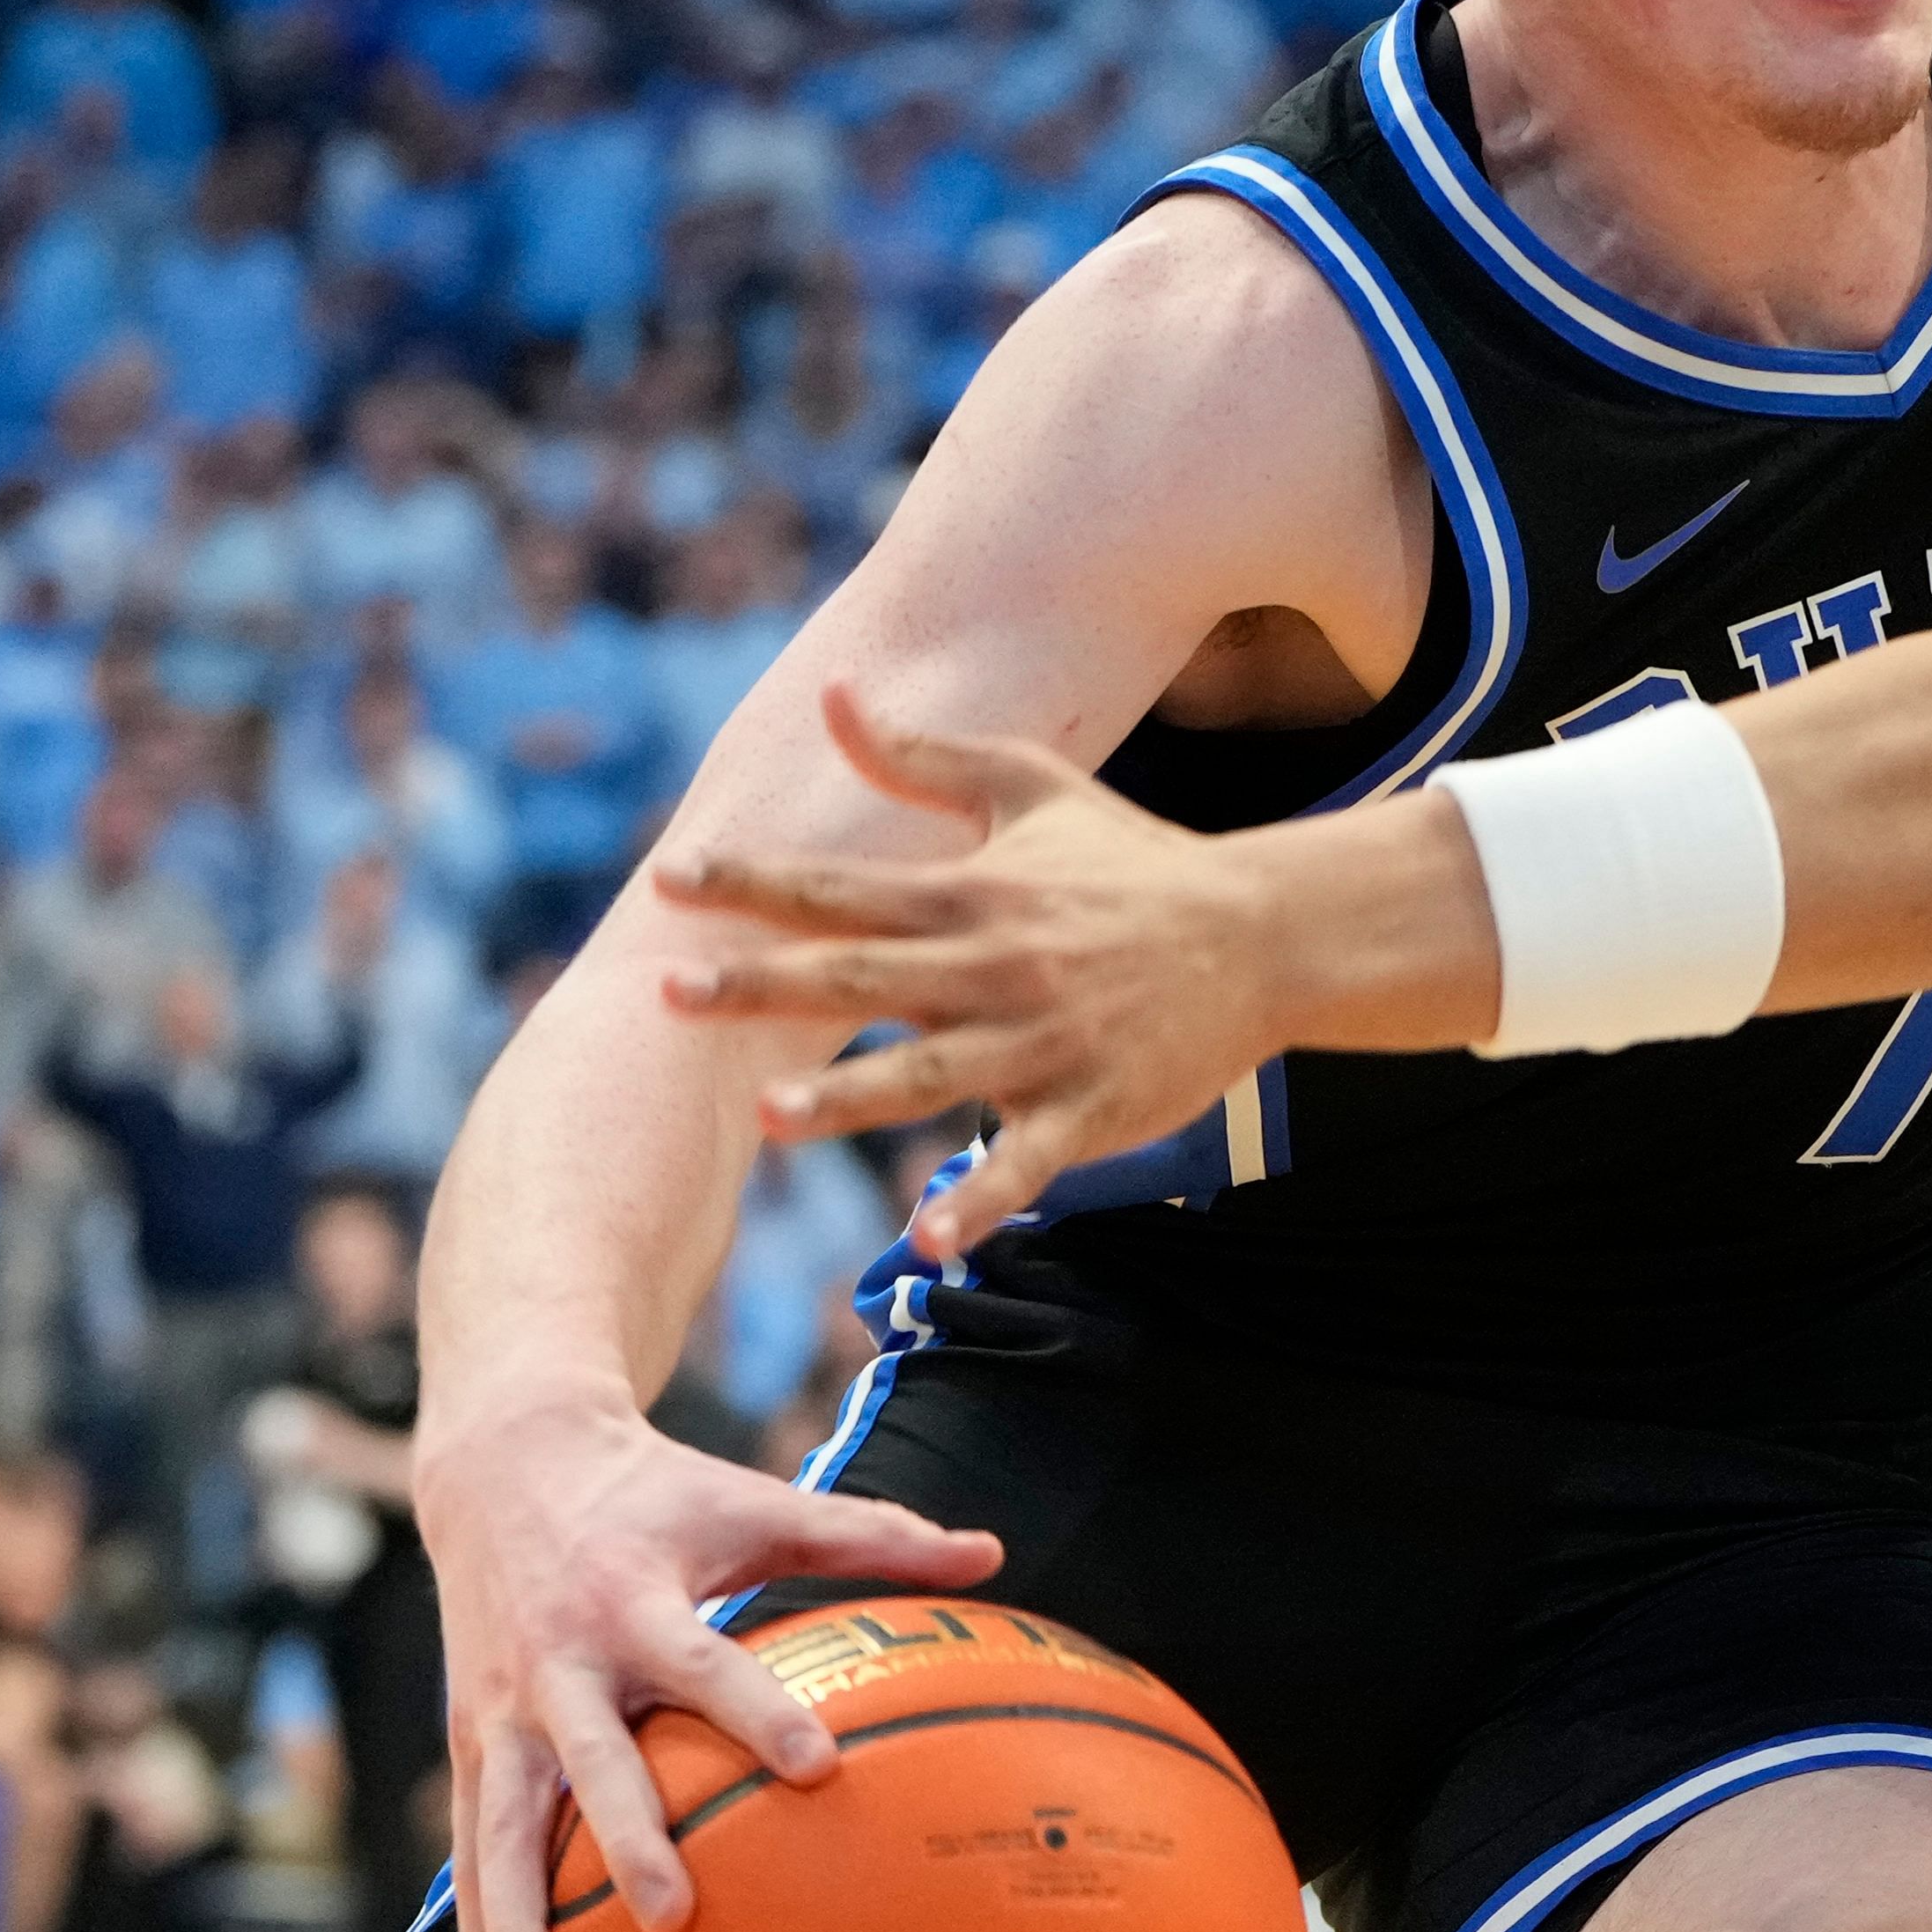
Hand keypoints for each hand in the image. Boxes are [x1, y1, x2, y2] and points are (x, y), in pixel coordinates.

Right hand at [421, 1384, 999, 1931]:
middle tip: (673, 1920)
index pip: (707, 1663)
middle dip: (627, 1841)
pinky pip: (470, 1848)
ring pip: (500, 1830)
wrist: (503, 1463)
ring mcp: (504, 1713)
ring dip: (516, 1924)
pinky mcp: (469, 1744)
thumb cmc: (658, 1493)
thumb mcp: (757, 1503)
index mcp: (638, 1601)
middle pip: (593, 1763)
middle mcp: (561, 1664)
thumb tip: (994, 1553)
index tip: (819, 1767)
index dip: (758, 1712)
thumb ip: (871, 1533)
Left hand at [656, 685, 1290, 1256]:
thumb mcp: (1032, 787)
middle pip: (865, 977)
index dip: (755, 882)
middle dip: (766, 986)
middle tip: (673, 994)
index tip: (670, 878)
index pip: (844, 889)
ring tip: (770, 1119)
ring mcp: (1042, 1043)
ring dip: (850, 1099)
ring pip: (931, 1073)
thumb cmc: (1133, 861)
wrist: (1261, 934)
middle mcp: (996, 967)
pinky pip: (1027, 1161)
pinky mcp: (1088, 1106)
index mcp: (973, 894)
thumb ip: (922, 754)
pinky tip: (931, 1236)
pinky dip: (981, 1198)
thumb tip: (832, 695)